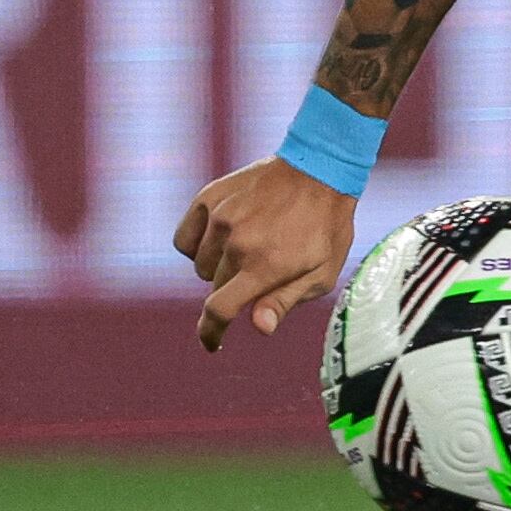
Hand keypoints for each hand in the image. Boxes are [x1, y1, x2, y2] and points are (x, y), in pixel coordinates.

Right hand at [177, 157, 358, 351]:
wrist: (321, 168)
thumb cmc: (326, 226)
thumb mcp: (322, 271)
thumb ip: (285, 301)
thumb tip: (260, 328)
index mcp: (266, 266)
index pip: (220, 311)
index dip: (211, 332)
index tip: (211, 342)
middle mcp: (239, 243)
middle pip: (213, 287)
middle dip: (232, 287)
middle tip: (259, 266)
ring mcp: (221, 218)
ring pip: (199, 264)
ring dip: (216, 265)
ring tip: (248, 245)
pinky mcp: (209, 198)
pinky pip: (184, 239)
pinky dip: (197, 244)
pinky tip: (221, 237)